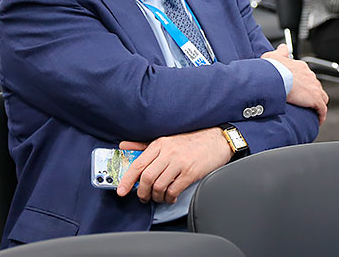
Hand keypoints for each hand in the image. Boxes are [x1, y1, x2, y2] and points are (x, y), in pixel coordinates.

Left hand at [116, 127, 231, 203]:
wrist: (216, 140)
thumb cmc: (190, 142)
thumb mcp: (166, 140)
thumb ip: (143, 145)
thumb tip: (123, 146)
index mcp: (159, 144)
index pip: (137, 163)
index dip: (127, 179)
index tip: (121, 190)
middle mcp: (168, 152)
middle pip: (146, 177)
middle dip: (142, 192)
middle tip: (143, 197)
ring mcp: (180, 163)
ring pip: (159, 186)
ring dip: (156, 196)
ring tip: (159, 197)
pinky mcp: (191, 173)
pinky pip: (174, 190)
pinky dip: (169, 198)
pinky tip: (170, 197)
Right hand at [262, 44, 328, 123]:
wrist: (276, 78)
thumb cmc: (273, 69)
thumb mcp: (274, 56)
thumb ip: (280, 52)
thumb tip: (283, 47)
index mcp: (301, 67)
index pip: (308, 76)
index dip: (306, 84)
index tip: (302, 90)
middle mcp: (310, 76)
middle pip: (316, 86)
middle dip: (313, 94)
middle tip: (306, 102)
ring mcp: (314, 88)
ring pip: (322, 97)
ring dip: (319, 104)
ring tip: (313, 111)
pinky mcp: (315, 99)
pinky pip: (322, 109)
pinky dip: (321, 115)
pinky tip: (318, 120)